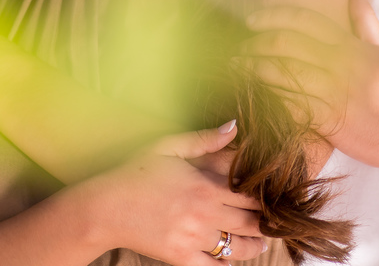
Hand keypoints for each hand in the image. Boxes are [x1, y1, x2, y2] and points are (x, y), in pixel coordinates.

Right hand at [83, 122, 269, 263]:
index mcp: (203, 186)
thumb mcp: (166, 147)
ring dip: (254, 245)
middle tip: (273, 221)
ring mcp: (192, 238)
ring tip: (258, 241)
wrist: (105, 208)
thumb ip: (203, 140)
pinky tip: (229, 257)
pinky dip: (226, 264)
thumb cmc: (135, 173)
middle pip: (251, 222)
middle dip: (266, 222)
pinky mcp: (181, 257)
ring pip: (238, 248)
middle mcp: (203, 214)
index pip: (250, 194)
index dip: (265, 196)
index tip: (272, 196)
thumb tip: (235, 126)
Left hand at [242, 0, 378, 170]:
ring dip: (255, 70)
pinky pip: (293, 107)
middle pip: (288, 45)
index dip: (275, 17)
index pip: (306, 21)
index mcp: (351, 45)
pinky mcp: (333, 121)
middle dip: (257, 43)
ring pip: (285, 75)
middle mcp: (342, 65)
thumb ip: (364, 17)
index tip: (252, 20)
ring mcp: (337, 93)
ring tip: (237, 67)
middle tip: (240, 47)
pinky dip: (270, 100)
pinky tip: (253, 97)